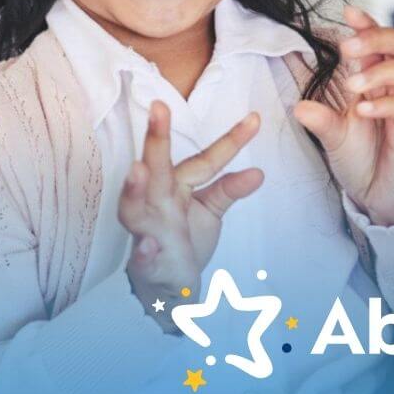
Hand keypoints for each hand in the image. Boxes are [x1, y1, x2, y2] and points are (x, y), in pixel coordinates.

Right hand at [119, 101, 262, 331]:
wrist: (165, 285)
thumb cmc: (183, 238)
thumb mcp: (210, 209)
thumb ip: (229, 190)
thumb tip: (259, 172)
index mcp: (177, 185)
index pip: (206, 160)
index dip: (231, 141)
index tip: (255, 119)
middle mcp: (159, 202)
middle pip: (158, 168)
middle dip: (156, 139)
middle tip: (159, 109)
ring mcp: (149, 231)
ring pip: (135, 207)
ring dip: (134, 188)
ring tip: (137, 170)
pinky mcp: (146, 264)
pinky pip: (141, 257)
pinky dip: (143, 252)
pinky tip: (148, 245)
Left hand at [294, 6, 393, 226]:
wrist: (381, 197)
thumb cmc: (362, 160)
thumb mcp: (333, 136)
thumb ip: (320, 118)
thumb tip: (297, 105)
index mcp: (379, 80)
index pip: (381, 41)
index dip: (368, 24)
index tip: (348, 12)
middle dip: (377, 37)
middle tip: (349, 47)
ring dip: (382, 70)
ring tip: (355, 85)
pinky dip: (387, 104)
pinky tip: (364, 110)